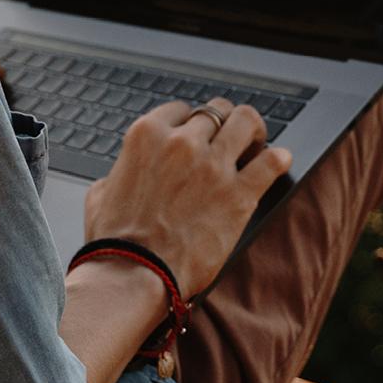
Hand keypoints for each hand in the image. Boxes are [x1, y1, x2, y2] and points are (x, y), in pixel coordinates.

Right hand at [81, 98, 292, 297]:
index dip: (190, 122)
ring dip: (253, 130)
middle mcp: (181, 142)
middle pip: (216, 110)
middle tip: (230, 136)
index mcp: (146, 135)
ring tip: (256, 142)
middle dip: (224, 121)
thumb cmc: (115, 239)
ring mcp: (212, 166)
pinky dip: (278, 158)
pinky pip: (270, 163)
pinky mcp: (238, 195)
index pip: (180, 109)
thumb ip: (121, 170)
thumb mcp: (102, 190)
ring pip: (247, 122)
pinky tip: (280, 160)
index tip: (197, 135)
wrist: (135, 273)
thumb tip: (127, 173)